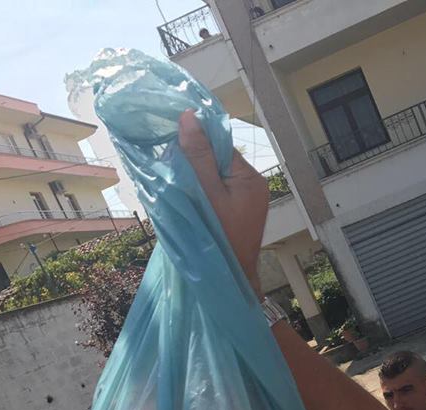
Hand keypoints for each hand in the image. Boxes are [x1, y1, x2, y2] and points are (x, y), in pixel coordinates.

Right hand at [177, 110, 268, 293]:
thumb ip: (199, 156)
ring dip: (196, 178)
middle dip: (195, 162)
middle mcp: (254, 185)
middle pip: (218, 159)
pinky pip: (218, 191)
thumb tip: (189, 116)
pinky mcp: (240, 211)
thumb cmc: (220, 238)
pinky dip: (202, 192)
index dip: (196, 144)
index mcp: (250, 178)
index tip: (172, 146)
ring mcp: (248, 199)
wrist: (233, 277)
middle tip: (172, 171)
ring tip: (179, 188)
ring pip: (216, 175)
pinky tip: (189, 201)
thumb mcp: (206, 194)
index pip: (221, 146)